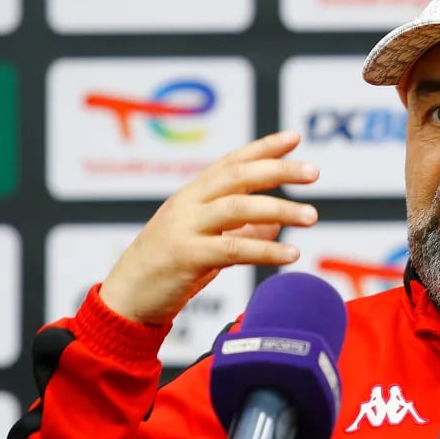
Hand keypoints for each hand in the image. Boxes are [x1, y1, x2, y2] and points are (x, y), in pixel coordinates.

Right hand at [98, 130, 319, 326]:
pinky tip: (292, 255)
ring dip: (280, 209)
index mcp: (191, 195)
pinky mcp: (186, 257)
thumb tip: (278, 221)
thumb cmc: (166, 270)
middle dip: (278, 170)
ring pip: (238, 208)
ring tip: (312, 216)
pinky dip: (266, 250)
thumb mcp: (203, 241)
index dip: (263, 147)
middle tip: (314, 172)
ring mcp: (184, 229)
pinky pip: (234, 249)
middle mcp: (187, 204)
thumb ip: (238, 228)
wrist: (125, 301)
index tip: (294, 137)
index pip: (231, 162)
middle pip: (238, 176)